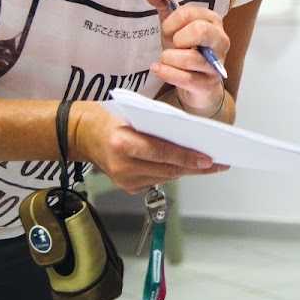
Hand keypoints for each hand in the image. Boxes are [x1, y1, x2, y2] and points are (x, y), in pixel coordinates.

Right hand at [71, 100, 227, 191]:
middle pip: (168, 169)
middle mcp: (122, 165)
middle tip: (218, 165)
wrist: (80, 133)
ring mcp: (123, 180)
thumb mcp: (133, 112)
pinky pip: (156, 180)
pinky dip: (171, 172)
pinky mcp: (126, 187)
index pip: (162, 153)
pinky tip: (186, 166)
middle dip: (195, 167)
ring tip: (208, 165)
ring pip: (164, 177)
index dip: (187, 157)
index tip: (208, 159)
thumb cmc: (109, 116)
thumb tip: (189, 134)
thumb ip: (158, 124)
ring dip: (186, 170)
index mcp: (122, 143)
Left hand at [145, 0, 226, 114]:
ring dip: (169, 58)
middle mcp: (220, 40)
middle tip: (172, 44)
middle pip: (200, 31)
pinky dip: (167, 73)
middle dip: (177, 38)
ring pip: (190, 59)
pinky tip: (158, 69)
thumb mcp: (176, 26)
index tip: (167, 30)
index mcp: (213, 21)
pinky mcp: (208, 84)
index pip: (190, 13)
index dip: (172, 21)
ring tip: (165, 59)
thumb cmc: (187, 49)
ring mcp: (216, 64)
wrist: (198, 83)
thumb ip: (165, 6)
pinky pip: (186, 79)